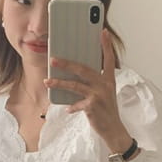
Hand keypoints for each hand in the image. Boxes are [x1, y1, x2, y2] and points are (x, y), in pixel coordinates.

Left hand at [44, 29, 132, 152]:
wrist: (114, 130)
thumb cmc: (107, 111)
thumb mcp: (105, 95)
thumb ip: (94, 84)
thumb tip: (74, 76)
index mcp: (109, 80)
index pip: (109, 59)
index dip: (106, 45)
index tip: (102, 31)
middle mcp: (105, 85)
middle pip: (83, 69)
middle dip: (66, 64)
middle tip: (53, 59)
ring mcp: (99, 95)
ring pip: (75, 85)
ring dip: (59, 83)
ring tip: (47, 81)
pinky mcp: (93, 106)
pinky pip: (76, 103)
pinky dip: (71, 106)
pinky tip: (67, 108)